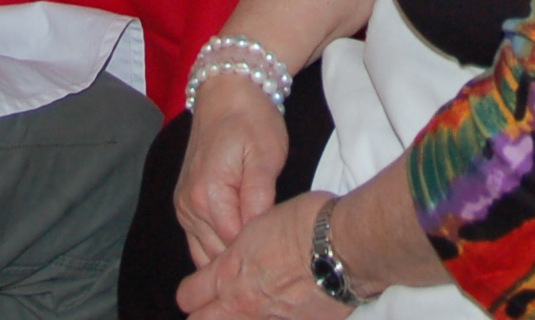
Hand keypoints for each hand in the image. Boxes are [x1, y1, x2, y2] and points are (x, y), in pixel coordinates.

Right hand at [174, 75, 291, 264]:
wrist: (226, 94)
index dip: (257, 248)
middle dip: (243, 256)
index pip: (233, 246)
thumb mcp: (266, 155)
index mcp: (206, 196)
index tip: (278, 241)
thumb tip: (258, 232)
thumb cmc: (251, 121)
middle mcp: (187, 207)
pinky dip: (217, 246)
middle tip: (272, 246)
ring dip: (229, 254)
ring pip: (205, 253)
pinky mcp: (184, 205)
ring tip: (258, 244)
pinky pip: (198, 242)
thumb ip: (260, 196)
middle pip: (217, 255)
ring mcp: (182, 208)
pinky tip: (240, 239)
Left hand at [178, 191, 345, 319]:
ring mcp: (270, 319)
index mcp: (230, 271)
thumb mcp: (262, 223)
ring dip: (242, 316)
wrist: (345, 247)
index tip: (197, 290)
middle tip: (215, 306)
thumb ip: (245, 245)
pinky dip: (278, 318)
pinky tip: (289, 307)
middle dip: (204, 314)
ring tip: (255, 306)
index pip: (189, 295)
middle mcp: (243, 302)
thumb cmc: (307, 224)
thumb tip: (243, 249)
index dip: (192, 293)